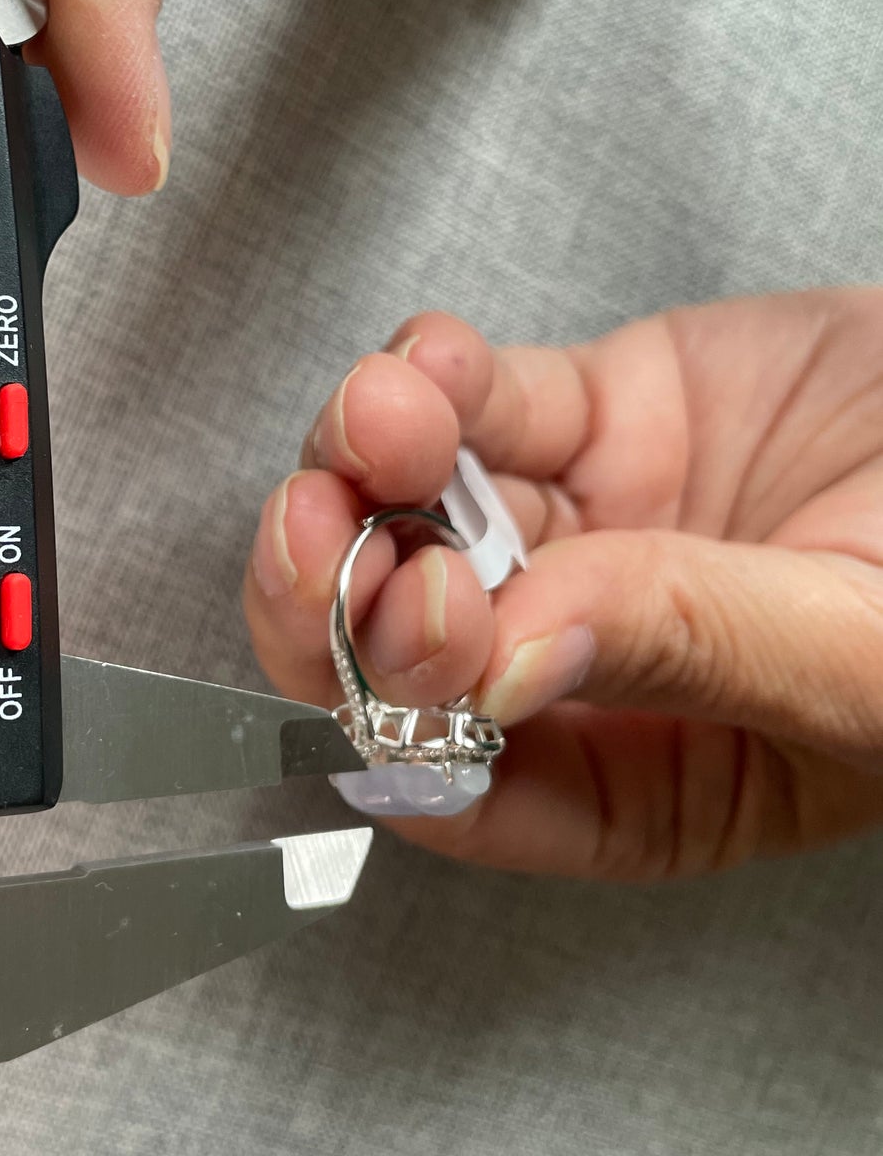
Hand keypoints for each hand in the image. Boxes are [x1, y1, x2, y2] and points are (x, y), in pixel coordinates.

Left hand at [244, 289, 882, 877]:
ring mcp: (584, 529)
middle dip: (335, 592)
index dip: (398, 724)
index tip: (401, 640)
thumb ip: (691, 649)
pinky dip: (430, 377)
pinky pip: (476, 401)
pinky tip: (433, 369)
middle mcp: (594, 660)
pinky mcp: (598, 412)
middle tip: (326, 530)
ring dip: (363, 463)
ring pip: (412, 511)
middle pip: (397, 650)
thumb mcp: (866, 647)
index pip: (467, 786)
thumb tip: (506, 665)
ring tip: (388, 420)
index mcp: (657, 774)